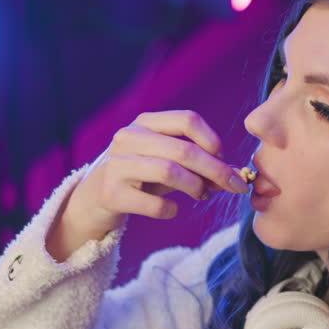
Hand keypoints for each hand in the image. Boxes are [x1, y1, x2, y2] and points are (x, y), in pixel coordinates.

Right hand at [46, 111, 250, 259]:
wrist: (92, 200)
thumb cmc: (139, 178)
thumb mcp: (165, 163)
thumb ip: (198, 165)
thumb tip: (236, 175)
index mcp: (145, 123)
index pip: (187, 119)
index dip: (212, 139)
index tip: (224, 158)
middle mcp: (129, 138)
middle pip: (184, 150)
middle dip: (217, 170)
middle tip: (236, 187)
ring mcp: (117, 164)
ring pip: (169, 171)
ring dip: (195, 187)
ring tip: (202, 197)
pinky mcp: (111, 193)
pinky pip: (153, 203)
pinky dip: (170, 208)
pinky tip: (172, 209)